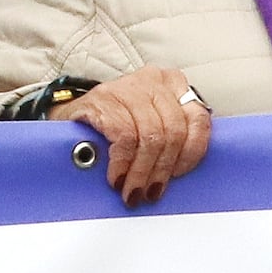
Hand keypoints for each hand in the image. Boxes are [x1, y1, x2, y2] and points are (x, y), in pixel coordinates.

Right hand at [64, 69, 214, 205]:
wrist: (73, 117)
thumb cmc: (116, 124)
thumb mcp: (150, 123)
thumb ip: (172, 137)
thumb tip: (183, 171)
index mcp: (174, 84)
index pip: (198, 119)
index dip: (191, 153)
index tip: (178, 175)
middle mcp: (153, 80)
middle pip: (173, 131)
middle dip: (162, 169)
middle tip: (150, 192)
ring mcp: (127, 87)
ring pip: (151, 136)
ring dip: (141, 172)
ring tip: (133, 191)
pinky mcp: (104, 98)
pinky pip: (124, 138)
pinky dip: (122, 164)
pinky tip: (117, 177)